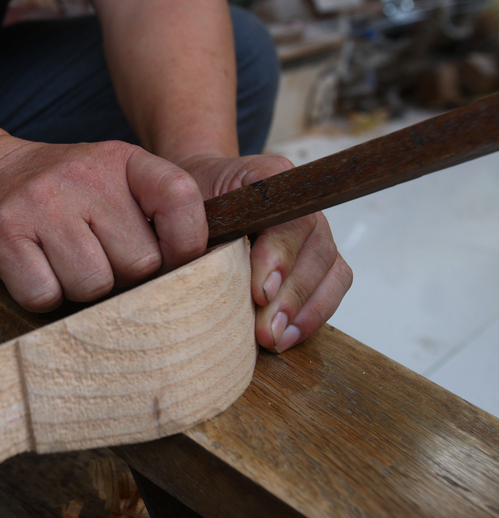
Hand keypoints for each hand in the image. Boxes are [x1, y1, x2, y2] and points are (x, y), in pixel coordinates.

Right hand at [0, 136, 207, 311]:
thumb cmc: (60, 194)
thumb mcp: (111, 181)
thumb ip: (154, 214)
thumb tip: (200, 275)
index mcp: (121, 160)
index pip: (181, 199)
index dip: (186, 243)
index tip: (170, 261)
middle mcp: (83, 176)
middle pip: (139, 264)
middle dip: (122, 276)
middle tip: (96, 260)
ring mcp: (41, 204)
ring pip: (93, 286)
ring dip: (80, 289)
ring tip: (62, 263)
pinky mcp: (4, 235)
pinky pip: (45, 296)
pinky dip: (42, 296)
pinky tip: (34, 270)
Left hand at [180, 153, 352, 352]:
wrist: (200, 194)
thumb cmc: (191, 200)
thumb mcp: (184, 204)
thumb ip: (195, 228)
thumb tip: (201, 271)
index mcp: (272, 178)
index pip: (289, 220)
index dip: (280, 257)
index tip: (260, 291)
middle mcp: (303, 203)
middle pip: (316, 250)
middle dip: (291, 296)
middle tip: (266, 329)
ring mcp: (317, 231)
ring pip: (331, 271)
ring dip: (304, 311)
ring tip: (276, 339)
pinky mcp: (321, 258)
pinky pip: (334, 285)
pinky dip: (314, 314)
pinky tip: (288, 336)